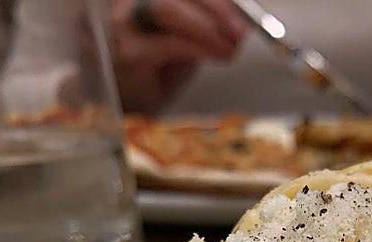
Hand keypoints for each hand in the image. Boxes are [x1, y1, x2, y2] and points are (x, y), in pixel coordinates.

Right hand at [106, 0, 246, 112]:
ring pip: (170, 9)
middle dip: (217, 8)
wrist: (127, 102)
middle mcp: (132, 1)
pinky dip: (200, 48)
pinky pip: (169, 43)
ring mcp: (127, 24)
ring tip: (231, 46)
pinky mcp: (130, 53)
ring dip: (208, 28)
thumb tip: (240, 23)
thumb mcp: (185, 39)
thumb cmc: (155, 68)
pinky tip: (218, 55)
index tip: (245, 10)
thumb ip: (208, 26)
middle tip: (241, 31)